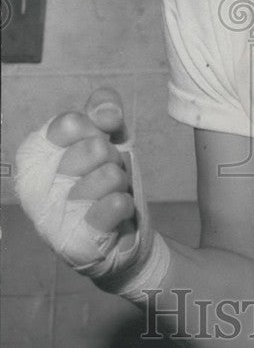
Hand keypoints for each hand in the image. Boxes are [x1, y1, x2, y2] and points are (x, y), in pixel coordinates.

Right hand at [47, 87, 133, 233]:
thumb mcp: (105, 133)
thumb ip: (103, 108)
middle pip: (96, 148)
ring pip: (110, 176)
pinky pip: (115, 205)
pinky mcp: (76, 239)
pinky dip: (124, 203)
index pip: (71, 123)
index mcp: (36, 153)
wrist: (113, 230)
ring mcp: (54, 213)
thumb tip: (107, 112)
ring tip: (108, 192)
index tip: (100, 138)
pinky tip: (116, 208)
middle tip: (104, 171)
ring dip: (120, 182)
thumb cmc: (100, 174)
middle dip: (112, 157)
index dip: (96, 127)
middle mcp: (36, 183)